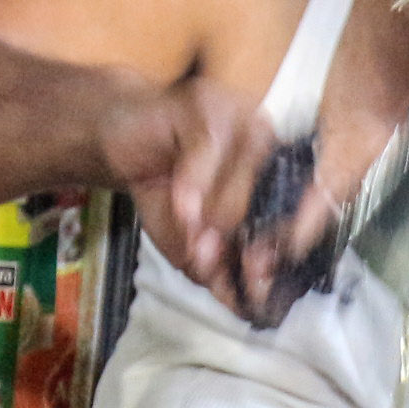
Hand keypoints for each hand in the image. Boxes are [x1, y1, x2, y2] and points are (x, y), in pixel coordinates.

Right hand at [97, 74, 301, 316]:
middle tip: (208, 261)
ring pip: (241, 180)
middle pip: (268, 204)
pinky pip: (207, 151)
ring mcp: (240, 118)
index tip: (256, 284)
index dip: (276, 253)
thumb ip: (215, 269)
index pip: (289, 218)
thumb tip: (239, 304)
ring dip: (214, 218)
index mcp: (275, 176)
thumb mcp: (188, 240)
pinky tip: (181, 207)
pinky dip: (193, 186)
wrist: (119, 140)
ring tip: (191, 238)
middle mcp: (268, 145)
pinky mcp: (206, 103)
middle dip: (238, 241)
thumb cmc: (162, 188)